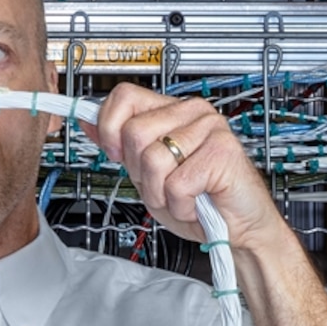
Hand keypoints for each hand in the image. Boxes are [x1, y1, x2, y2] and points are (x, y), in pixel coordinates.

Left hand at [91, 83, 285, 250]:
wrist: (239, 228)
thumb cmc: (199, 202)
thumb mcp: (148, 174)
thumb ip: (121, 147)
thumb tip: (87, 121)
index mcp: (172, 111)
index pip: (124, 96)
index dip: (109, 127)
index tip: (116, 153)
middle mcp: (192, 113)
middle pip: (133, 132)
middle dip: (139, 172)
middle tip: (163, 184)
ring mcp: (210, 128)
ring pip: (153, 159)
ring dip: (161, 192)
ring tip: (182, 195)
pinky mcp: (222, 151)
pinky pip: (177, 183)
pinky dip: (181, 205)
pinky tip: (197, 202)